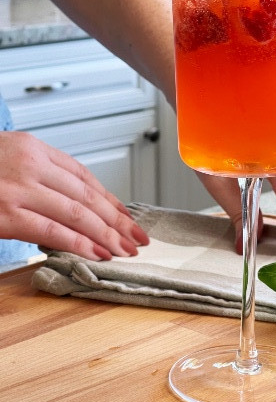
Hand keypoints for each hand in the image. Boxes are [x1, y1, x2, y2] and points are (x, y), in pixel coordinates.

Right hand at [0, 132, 148, 260]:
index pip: (82, 175)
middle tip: (136, 235)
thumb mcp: (6, 154)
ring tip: (124, 248)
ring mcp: (20, 190)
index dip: (108, 197)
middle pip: (87, 195)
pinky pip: (51, 231)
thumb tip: (63, 193)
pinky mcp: (6, 216)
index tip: (125, 214)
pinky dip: (79, 244)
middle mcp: (32, 165)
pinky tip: (97, 253)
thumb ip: (35, 171)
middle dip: (117, 219)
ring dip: (106, 234)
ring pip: (76, 213)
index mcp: (34, 149)